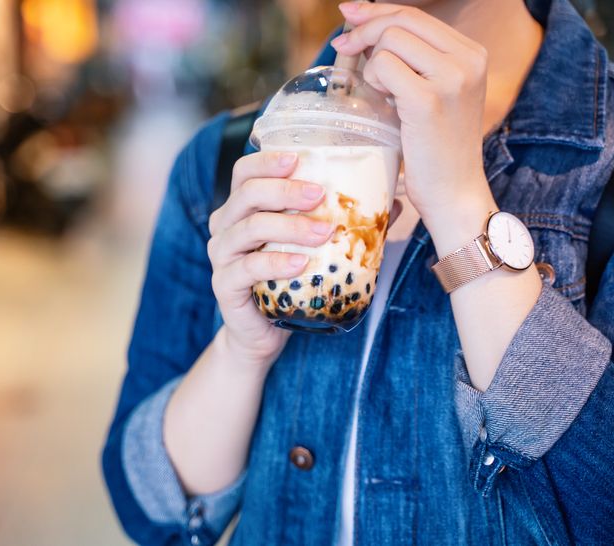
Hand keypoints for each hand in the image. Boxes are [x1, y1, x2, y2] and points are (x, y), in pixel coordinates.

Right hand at [207, 151, 329, 368]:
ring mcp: (222, 256)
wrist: (263, 331)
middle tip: (320, 194)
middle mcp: (225, 227)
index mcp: (241, 208)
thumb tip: (393, 202)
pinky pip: (247, 268)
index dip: (267, 161)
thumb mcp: (311, 246)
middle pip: (247, 194)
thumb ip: (341, 221)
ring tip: (322, 231)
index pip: (244, 172)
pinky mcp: (224, 285)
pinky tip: (301, 263)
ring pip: (248, 228)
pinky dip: (275, 263)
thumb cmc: (287, 281)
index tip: (298, 159)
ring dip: (289, 226)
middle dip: (285, 190)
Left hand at [332, 2, 496, 247]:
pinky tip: (382, 102)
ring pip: (390, 39)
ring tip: (380, 93)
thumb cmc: (433, 149)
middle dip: (364, 27)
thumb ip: (410, 62)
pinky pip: (383, 66)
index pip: (415, 15)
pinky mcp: (429, 99)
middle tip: (342, 45)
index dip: (377, 11)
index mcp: (471, 53)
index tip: (350, 15)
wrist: (453, 192)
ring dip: (371, 62)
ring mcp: (452, 77)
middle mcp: (468, 59)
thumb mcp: (431, 95)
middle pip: (402, 19)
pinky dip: (373, 80)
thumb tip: (362, 27)